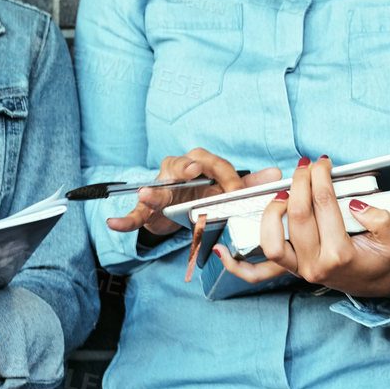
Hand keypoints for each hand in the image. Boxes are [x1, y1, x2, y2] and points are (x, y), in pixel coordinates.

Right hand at [106, 149, 280, 237]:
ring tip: (146, 193)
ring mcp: (159, 188)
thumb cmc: (203, 197)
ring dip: (151, 192)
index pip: (215, 164)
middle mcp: (177, 170)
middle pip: (182, 165)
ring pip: (156, 187)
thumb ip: (249, 185)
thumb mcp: (226, 192)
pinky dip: (125, 220)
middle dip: (186, 168)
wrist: (179, 213)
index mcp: (200, 165)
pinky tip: (114, 224)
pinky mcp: (146, 209)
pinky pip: (135, 213)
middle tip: (192, 171)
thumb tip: (275, 173)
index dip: (228, 177)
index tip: (238, 192)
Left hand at [214, 155, 389, 298]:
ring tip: (283, 194)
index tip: (323, 163)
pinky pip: (256, 273)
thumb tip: (356, 203)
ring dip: (272, 211)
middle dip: (299, 183)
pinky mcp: (290, 271)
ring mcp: (299, 269)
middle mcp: (315, 264)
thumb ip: (382, 219)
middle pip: (298, 215)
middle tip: (306, 166)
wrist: (375, 284)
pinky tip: (222, 250)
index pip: (325, 204)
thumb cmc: (382, 260)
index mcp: (340, 254)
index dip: (321, 177)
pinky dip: (236, 264)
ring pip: (271, 241)